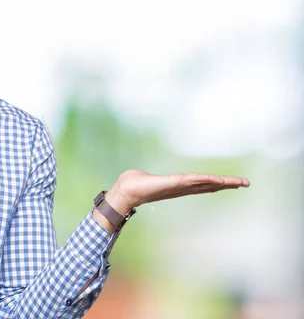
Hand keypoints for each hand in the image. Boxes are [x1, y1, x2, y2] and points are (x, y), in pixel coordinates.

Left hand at [104, 169, 249, 213]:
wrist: (124, 191)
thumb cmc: (134, 185)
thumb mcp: (149, 180)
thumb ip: (152, 180)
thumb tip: (146, 180)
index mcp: (179, 186)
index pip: (203, 184)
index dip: (219, 183)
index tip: (234, 183)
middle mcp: (182, 187)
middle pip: (209, 185)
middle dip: (228, 184)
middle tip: (247, 183)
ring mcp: (178, 186)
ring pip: (204, 184)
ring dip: (222, 183)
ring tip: (239, 182)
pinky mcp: (171, 184)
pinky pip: (191, 181)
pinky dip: (204, 180)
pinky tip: (216, 179)